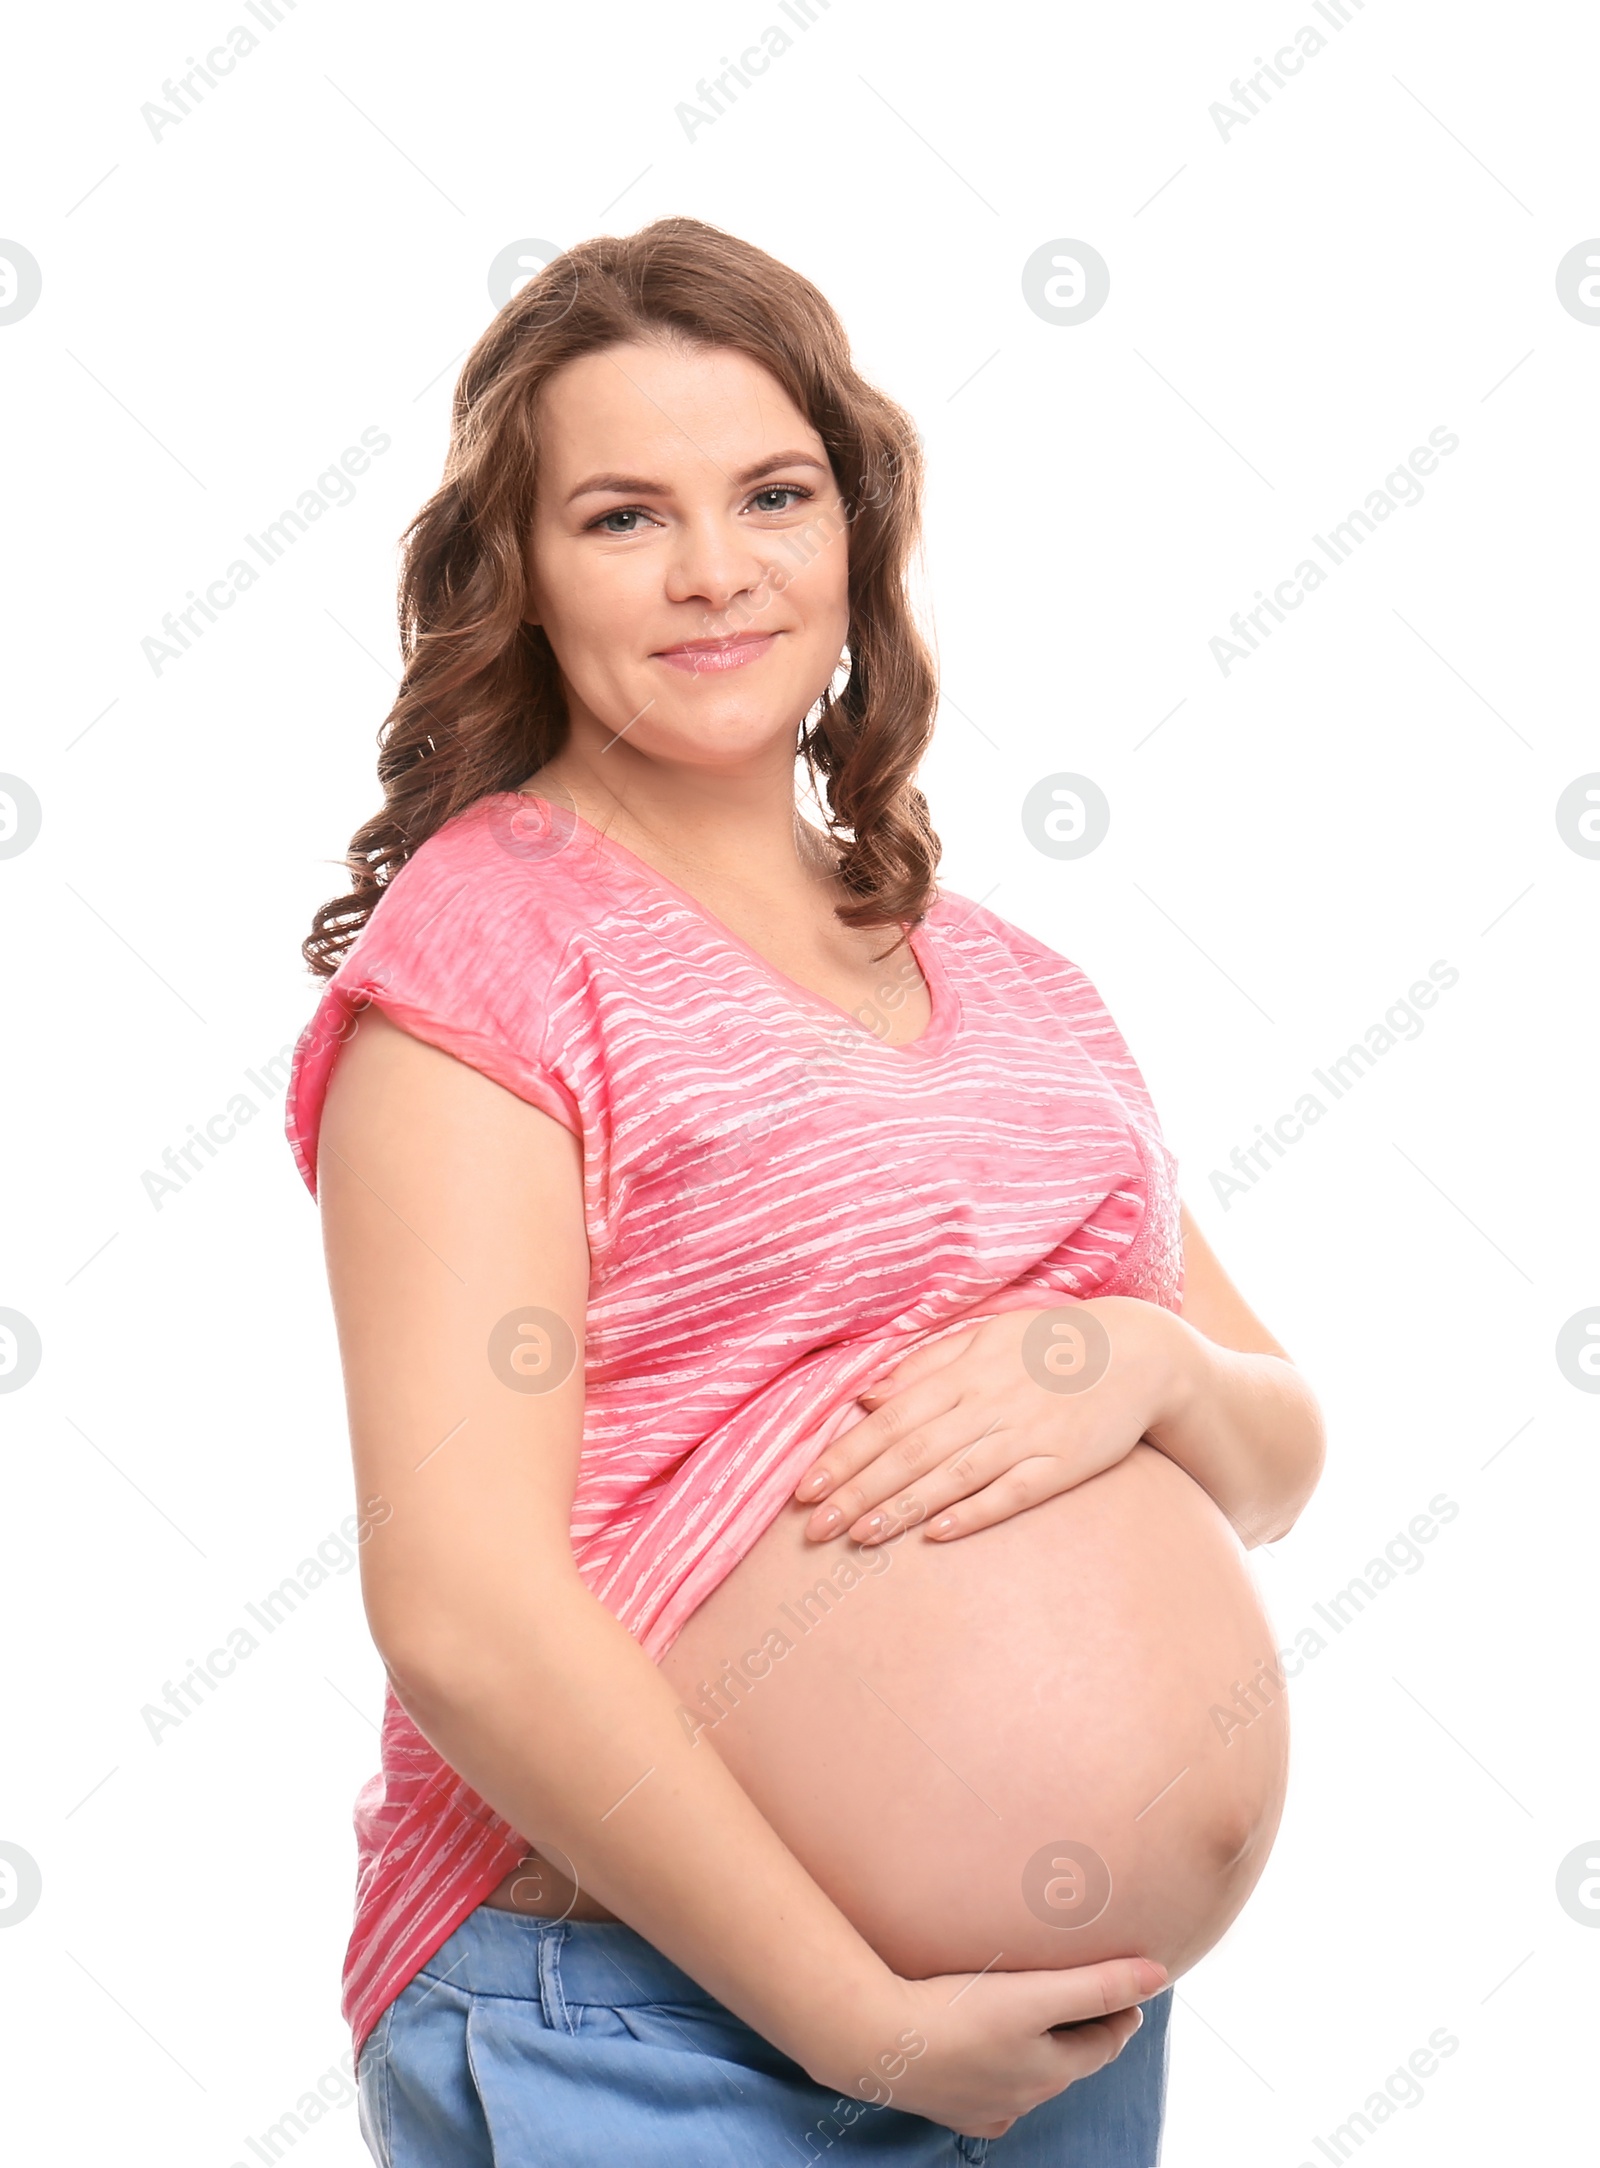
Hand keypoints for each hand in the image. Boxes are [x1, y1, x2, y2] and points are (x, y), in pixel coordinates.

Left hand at [794, 1298, 1194, 1544]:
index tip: (804, 1487)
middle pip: (912, 1452)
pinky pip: (1013, 1492)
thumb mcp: (984, 1337)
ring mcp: (1027, 1436)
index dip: (845, 1454)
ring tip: (859, 1537)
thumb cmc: (1049, 1345)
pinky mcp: (1063, 1465)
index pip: (891, 1419)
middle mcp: (989, 1403)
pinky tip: (940, 1535)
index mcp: (965, 1372)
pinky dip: (976, 1512)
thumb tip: (867, 1397)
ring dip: (903, 1508)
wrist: (1138, 1353)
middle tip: (813, 1528)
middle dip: (859, 1490)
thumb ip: (925, 1367)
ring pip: (953, 1476)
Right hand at [812, 1954, 1167, 2138]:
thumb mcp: (1037, 1994)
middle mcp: (1026, 2097)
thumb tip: (1158, 1975)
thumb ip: (1098, 1983)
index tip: (1128, 1990)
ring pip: (1029, 2078)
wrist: (882, 2043)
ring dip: (1040, 2051)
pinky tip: (989, 2061)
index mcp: (1052, 2069)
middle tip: (1087, 1999)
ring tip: (1036, 2019)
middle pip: (1068, 2062)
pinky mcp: (952, 2108)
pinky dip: (999, 2076)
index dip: (1120, 2013)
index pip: (1105, 2042)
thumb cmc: (958, 2012)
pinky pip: (990, 2095)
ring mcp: (987, 2108)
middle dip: (1082, 2031)